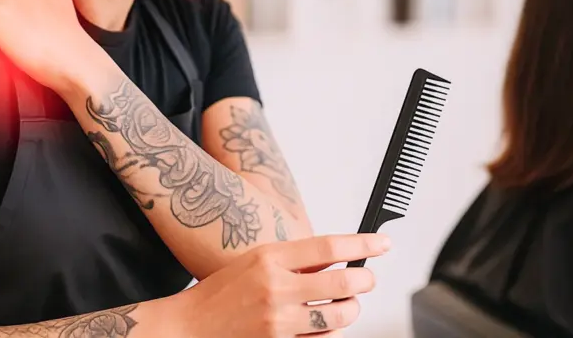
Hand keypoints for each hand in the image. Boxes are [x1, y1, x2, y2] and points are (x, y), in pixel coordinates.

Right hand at [172, 233, 390, 336]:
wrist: (190, 328)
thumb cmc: (222, 293)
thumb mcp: (256, 262)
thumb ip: (295, 261)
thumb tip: (337, 258)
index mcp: (269, 258)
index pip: (329, 247)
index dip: (362, 244)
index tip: (382, 244)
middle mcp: (275, 288)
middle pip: (341, 283)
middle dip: (364, 281)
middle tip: (368, 279)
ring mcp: (278, 322)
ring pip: (338, 317)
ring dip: (350, 309)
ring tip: (348, 304)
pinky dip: (332, 334)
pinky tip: (327, 326)